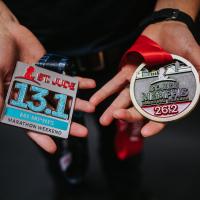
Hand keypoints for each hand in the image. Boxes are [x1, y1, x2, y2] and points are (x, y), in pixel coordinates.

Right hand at [0, 17, 95, 152]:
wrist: (6, 31)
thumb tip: (0, 115)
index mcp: (17, 101)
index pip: (30, 124)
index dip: (41, 136)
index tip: (53, 148)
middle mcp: (32, 96)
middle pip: (52, 115)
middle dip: (67, 124)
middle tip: (83, 132)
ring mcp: (44, 85)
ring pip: (63, 98)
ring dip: (77, 103)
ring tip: (91, 108)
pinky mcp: (52, 73)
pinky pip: (67, 79)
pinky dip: (79, 82)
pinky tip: (91, 84)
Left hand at [90, 21, 199, 136]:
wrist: (165, 27)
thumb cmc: (182, 40)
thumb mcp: (193, 53)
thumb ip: (197, 66)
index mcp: (168, 92)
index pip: (162, 113)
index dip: (155, 124)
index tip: (145, 132)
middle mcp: (151, 91)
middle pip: (139, 108)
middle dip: (128, 115)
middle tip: (117, 119)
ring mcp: (137, 83)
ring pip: (124, 99)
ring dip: (113, 109)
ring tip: (103, 120)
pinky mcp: (127, 73)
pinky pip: (114, 83)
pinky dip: (104, 92)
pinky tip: (95, 101)